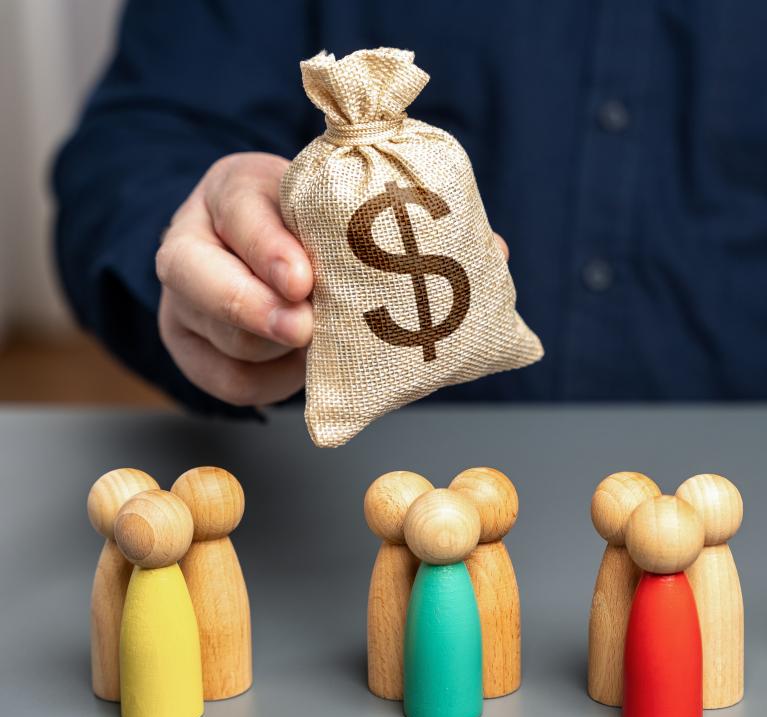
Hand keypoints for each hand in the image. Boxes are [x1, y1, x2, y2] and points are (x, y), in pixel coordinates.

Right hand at [156, 152, 509, 406]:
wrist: (260, 260)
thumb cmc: (314, 230)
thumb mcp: (341, 209)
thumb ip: (400, 225)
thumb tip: (494, 250)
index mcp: (235, 190)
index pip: (241, 210)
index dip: (270, 247)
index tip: (306, 279)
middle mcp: (194, 239)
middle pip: (199, 277)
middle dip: (256, 309)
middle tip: (306, 330)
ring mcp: (182, 297)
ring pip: (217, 334)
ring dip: (272, 350)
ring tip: (319, 352)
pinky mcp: (190, 348)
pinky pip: (224, 381)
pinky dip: (269, 385)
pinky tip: (303, 374)